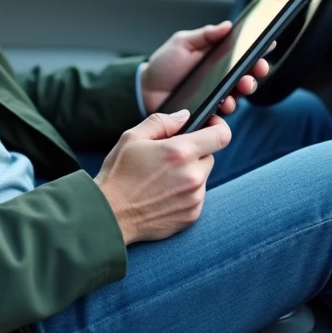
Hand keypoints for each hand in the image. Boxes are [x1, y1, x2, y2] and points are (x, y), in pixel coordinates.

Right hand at [94, 110, 231, 243]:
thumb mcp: (132, 137)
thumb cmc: (118, 174)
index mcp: (180, 152)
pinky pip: (197, 196)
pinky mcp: (192, 215)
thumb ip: (162, 121)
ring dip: (189, 174)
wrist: (110, 215)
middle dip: (194, 153)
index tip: (209, 126)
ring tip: (161, 179)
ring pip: (202, 177)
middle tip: (168, 158)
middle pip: (209, 156)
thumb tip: (184, 116)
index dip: (218, 127)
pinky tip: (162, 194)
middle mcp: (193, 176)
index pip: (221, 135)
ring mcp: (194, 198)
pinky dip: (185, 193)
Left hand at [140, 22, 271, 115]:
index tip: (268, 46)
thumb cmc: (164, 65)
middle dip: (257, 71)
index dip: (258, 51)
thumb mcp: (182, 43)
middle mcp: (220, 78)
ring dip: (244, 90)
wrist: (144, 90)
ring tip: (242, 86)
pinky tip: (225, 104)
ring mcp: (216, 96)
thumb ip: (204, 35)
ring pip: (239, 94)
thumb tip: (227, 25)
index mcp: (217, 59)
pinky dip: (227, 108)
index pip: (243, 54)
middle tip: (258, 69)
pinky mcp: (208, 112)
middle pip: (247, 75)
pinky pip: (223, 113)